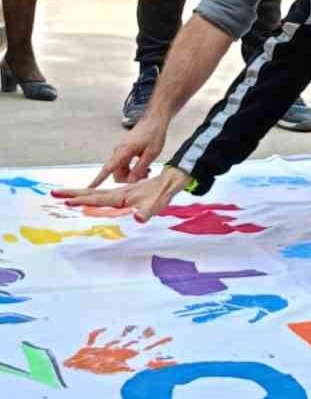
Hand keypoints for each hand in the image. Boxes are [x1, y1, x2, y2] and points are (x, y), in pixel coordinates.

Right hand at [51, 166, 188, 221]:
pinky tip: (83, 199)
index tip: (67, 202)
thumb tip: (138, 219)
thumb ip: (147, 212)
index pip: (99, 198)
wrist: (169, 179)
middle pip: (91, 192)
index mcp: (122, 194)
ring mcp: (118, 191)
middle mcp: (117, 191)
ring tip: (61, 196)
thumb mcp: (158, 205)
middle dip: (72, 193)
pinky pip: (100, 195)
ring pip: (94, 193)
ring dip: (77, 194)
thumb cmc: (162, 194)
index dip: (83, 201)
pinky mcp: (121, 193)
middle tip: (53, 193)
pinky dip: (88, 196)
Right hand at [65, 116, 169, 188]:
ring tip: (147, 171)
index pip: (108, 168)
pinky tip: (144, 167)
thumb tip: (130, 181)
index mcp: (124, 151)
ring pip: (121, 170)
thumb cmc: (153, 133)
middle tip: (145, 176)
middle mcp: (119, 151)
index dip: (98, 179)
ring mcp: (121, 151)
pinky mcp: (124, 151)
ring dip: (132, 174)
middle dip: (129, 179)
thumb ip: (140, 168)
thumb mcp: (151, 153)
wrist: (153, 120)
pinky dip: (133, 169)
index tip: (89, 188)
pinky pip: (124, 165)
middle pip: (117, 174)